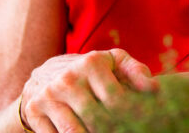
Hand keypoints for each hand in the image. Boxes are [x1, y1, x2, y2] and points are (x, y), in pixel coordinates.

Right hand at [19, 48, 155, 131]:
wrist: (45, 75)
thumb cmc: (90, 71)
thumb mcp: (112, 62)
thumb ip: (135, 71)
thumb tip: (153, 88)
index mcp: (91, 63)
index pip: (116, 99)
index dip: (132, 117)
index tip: (141, 127)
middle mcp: (67, 79)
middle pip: (96, 120)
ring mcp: (48, 96)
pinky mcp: (35, 112)